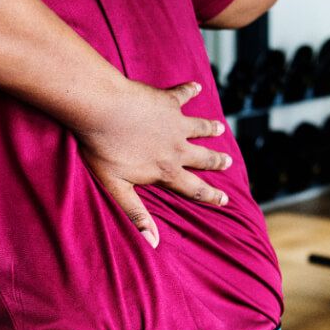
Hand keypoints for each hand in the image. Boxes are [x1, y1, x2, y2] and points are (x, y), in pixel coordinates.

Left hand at [74, 80, 230, 248]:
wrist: (101, 108)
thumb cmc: (102, 148)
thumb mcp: (116, 187)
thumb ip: (136, 213)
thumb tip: (152, 243)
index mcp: (166, 170)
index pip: (194, 188)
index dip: (211, 196)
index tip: (225, 199)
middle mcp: (177, 147)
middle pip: (203, 157)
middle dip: (216, 161)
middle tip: (228, 162)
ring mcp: (175, 122)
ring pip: (200, 127)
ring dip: (210, 128)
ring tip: (219, 128)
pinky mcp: (168, 100)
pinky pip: (184, 94)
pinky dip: (190, 90)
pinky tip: (196, 86)